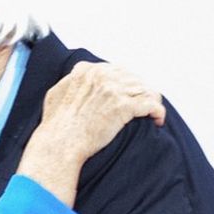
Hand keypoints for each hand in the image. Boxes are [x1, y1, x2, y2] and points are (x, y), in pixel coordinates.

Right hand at [36, 62, 163, 163]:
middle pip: (133, 78)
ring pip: (145, 89)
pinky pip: (151, 104)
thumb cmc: (56, 125)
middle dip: (139, 92)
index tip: (128, 95)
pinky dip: (158, 112)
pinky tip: (157, 120)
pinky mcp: (124, 106)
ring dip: (151, 101)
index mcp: (87, 71)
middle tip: (142, 106)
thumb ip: (70, 80)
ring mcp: (114, 90)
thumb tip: (76, 75)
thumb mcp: (56, 93)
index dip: (125, 83)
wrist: (61, 143)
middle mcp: (102, 76)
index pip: (117, 70)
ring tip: (152, 114)